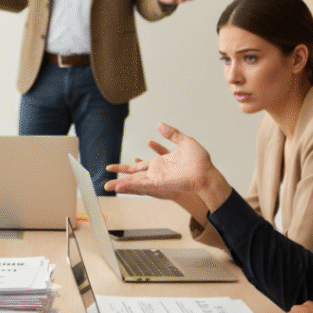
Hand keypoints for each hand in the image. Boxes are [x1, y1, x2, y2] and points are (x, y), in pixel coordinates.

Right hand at [104, 123, 231, 211]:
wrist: (206, 173)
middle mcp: (156, 172)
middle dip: (119, 179)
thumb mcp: (184, 142)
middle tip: (106, 183)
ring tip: (108, 187)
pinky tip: (120, 187)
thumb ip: (171, 134)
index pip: (137, 166)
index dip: (125, 168)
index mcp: (159, 163)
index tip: (113, 168)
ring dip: (121, 185)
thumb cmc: (200, 161)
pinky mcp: (159, 183)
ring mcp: (157, 179)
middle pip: (132, 177)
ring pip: (134, 182)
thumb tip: (160, 125)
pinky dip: (131, 186)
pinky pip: (142, 184)